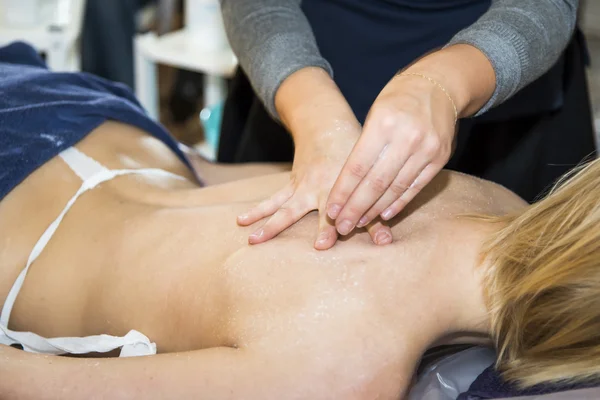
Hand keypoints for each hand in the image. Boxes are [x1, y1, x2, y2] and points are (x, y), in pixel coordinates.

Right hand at [237, 120, 393, 248]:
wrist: (327, 126)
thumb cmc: (353, 153)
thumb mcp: (367, 178)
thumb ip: (376, 213)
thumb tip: (387, 242)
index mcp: (336, 186)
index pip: (335, 212)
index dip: (330, 228)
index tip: (323, 244)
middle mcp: (316, 188)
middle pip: (302, 212)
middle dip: (296, 229)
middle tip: (296, 247)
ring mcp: (300, 187)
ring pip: (281, 208)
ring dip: (267, 224)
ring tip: (252, 240)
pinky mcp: (291, 186)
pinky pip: (272, 200)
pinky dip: (257, 210)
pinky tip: (241, 221)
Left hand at [326, 73, 457, 235]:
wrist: (439, 84)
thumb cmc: (398, 99)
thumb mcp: (375, 112)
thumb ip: (364, 146)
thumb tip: (346, 186)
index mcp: (384, 123)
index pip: (357, 166)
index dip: (343, 192)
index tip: (331, 210)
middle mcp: (407, 137)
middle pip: (375, 183)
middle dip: (355, 208)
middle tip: (341, 227)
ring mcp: (427, 149)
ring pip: (395, 189)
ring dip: (374, 211)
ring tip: (358, 224)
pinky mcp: (440, 158)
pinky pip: (415, 187)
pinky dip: (398, 203)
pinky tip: (383, 215)